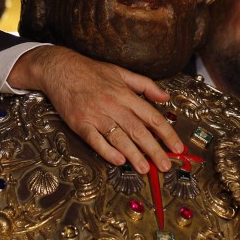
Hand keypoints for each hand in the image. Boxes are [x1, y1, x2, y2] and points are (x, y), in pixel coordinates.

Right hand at [9, 45, 182, 174]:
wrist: (61, 69)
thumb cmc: (91, 72)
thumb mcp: (122, 73)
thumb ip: (145, 85)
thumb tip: (165, 97)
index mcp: (125, 94)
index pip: (152, 117)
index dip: (167, 134)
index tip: (177, 147)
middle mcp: (114, 106)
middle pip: (139, 131)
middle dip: (155, 150)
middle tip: (166, 166)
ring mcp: (96, 116)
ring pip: (120, 138)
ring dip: (134, 156)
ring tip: (145, 169)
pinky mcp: (80, 123)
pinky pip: (96, 140)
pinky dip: (107, 151)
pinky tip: (118, 161)